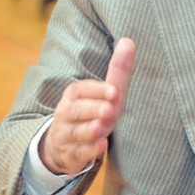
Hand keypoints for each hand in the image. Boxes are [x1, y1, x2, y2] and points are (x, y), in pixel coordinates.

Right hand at [40, 38, 135, 174]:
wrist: (65, 145)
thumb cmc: (92, 112)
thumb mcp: (107, 93)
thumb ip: (118, 70)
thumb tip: (129, 40)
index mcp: (74, 95)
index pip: (81, 90)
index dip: (97, 90)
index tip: (114, 91)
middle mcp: (66, 113)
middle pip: (75, 110)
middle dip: (92, 109)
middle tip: (109, 110)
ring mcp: (66, 135)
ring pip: (74, 132)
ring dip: (88, 130)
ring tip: (101, 128)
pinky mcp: (69, 154)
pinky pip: (77, 153)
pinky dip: (88, 151)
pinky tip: (100, 147)